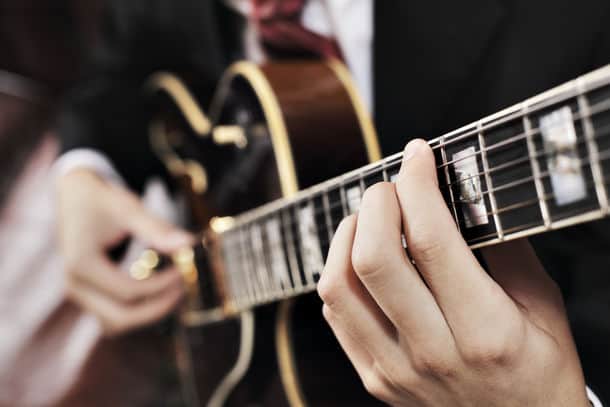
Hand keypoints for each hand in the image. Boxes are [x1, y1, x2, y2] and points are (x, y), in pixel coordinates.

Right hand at [57, 169, 191, 335]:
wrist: (75, 196)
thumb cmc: (103, 201)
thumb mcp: (129, 210)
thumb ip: (157, 230)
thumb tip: (189, 244)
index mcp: (81, 264)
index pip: (128, 292)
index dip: (161, 286)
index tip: (184, 269)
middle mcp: (75, 284)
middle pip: (119, 318)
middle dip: (156, 308)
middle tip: (182, 288)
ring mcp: (79, 293)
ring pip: (115, 323)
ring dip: (146, 314)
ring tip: (173, 292)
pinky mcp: (88, 294)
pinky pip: (113, 316)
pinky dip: (137, 310)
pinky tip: (159, 291)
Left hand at [317, 140, 587, 405]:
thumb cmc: (538, 372)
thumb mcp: (544, 307)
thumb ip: (506, 249)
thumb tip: (465, 193)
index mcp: (484, 331)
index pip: (431, 240)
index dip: (418, 184)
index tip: (418, 155)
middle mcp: (431, 352)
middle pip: (373, 258)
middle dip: (376, 203)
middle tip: (391, 186)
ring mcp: (393, 370)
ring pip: (338, 285)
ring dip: (346, 236)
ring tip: (369, 219)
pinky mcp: (373, 378)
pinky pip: (335, 314)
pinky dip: (340, 274)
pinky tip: (361, 261)